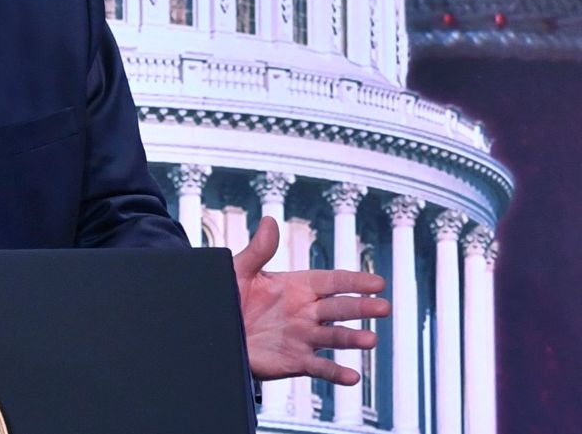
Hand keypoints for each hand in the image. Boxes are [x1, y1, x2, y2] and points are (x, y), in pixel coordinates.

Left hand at [233, 216, 390, 383]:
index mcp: (297, 287)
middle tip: (383, 307)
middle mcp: (305, 312)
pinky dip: (336, 373)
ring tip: (370, 340)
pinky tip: (352, 376)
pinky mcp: (295, 361)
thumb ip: (258, 251)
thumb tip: (270, 221)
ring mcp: (303, 337)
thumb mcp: (239, 272)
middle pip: (339, 308)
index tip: (377, 282)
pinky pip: (319, 367)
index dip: (354, 281)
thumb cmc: (228, 298)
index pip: (332, 281)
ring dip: (353, 339)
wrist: (214, 331)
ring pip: (334, 337)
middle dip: (361, 307)